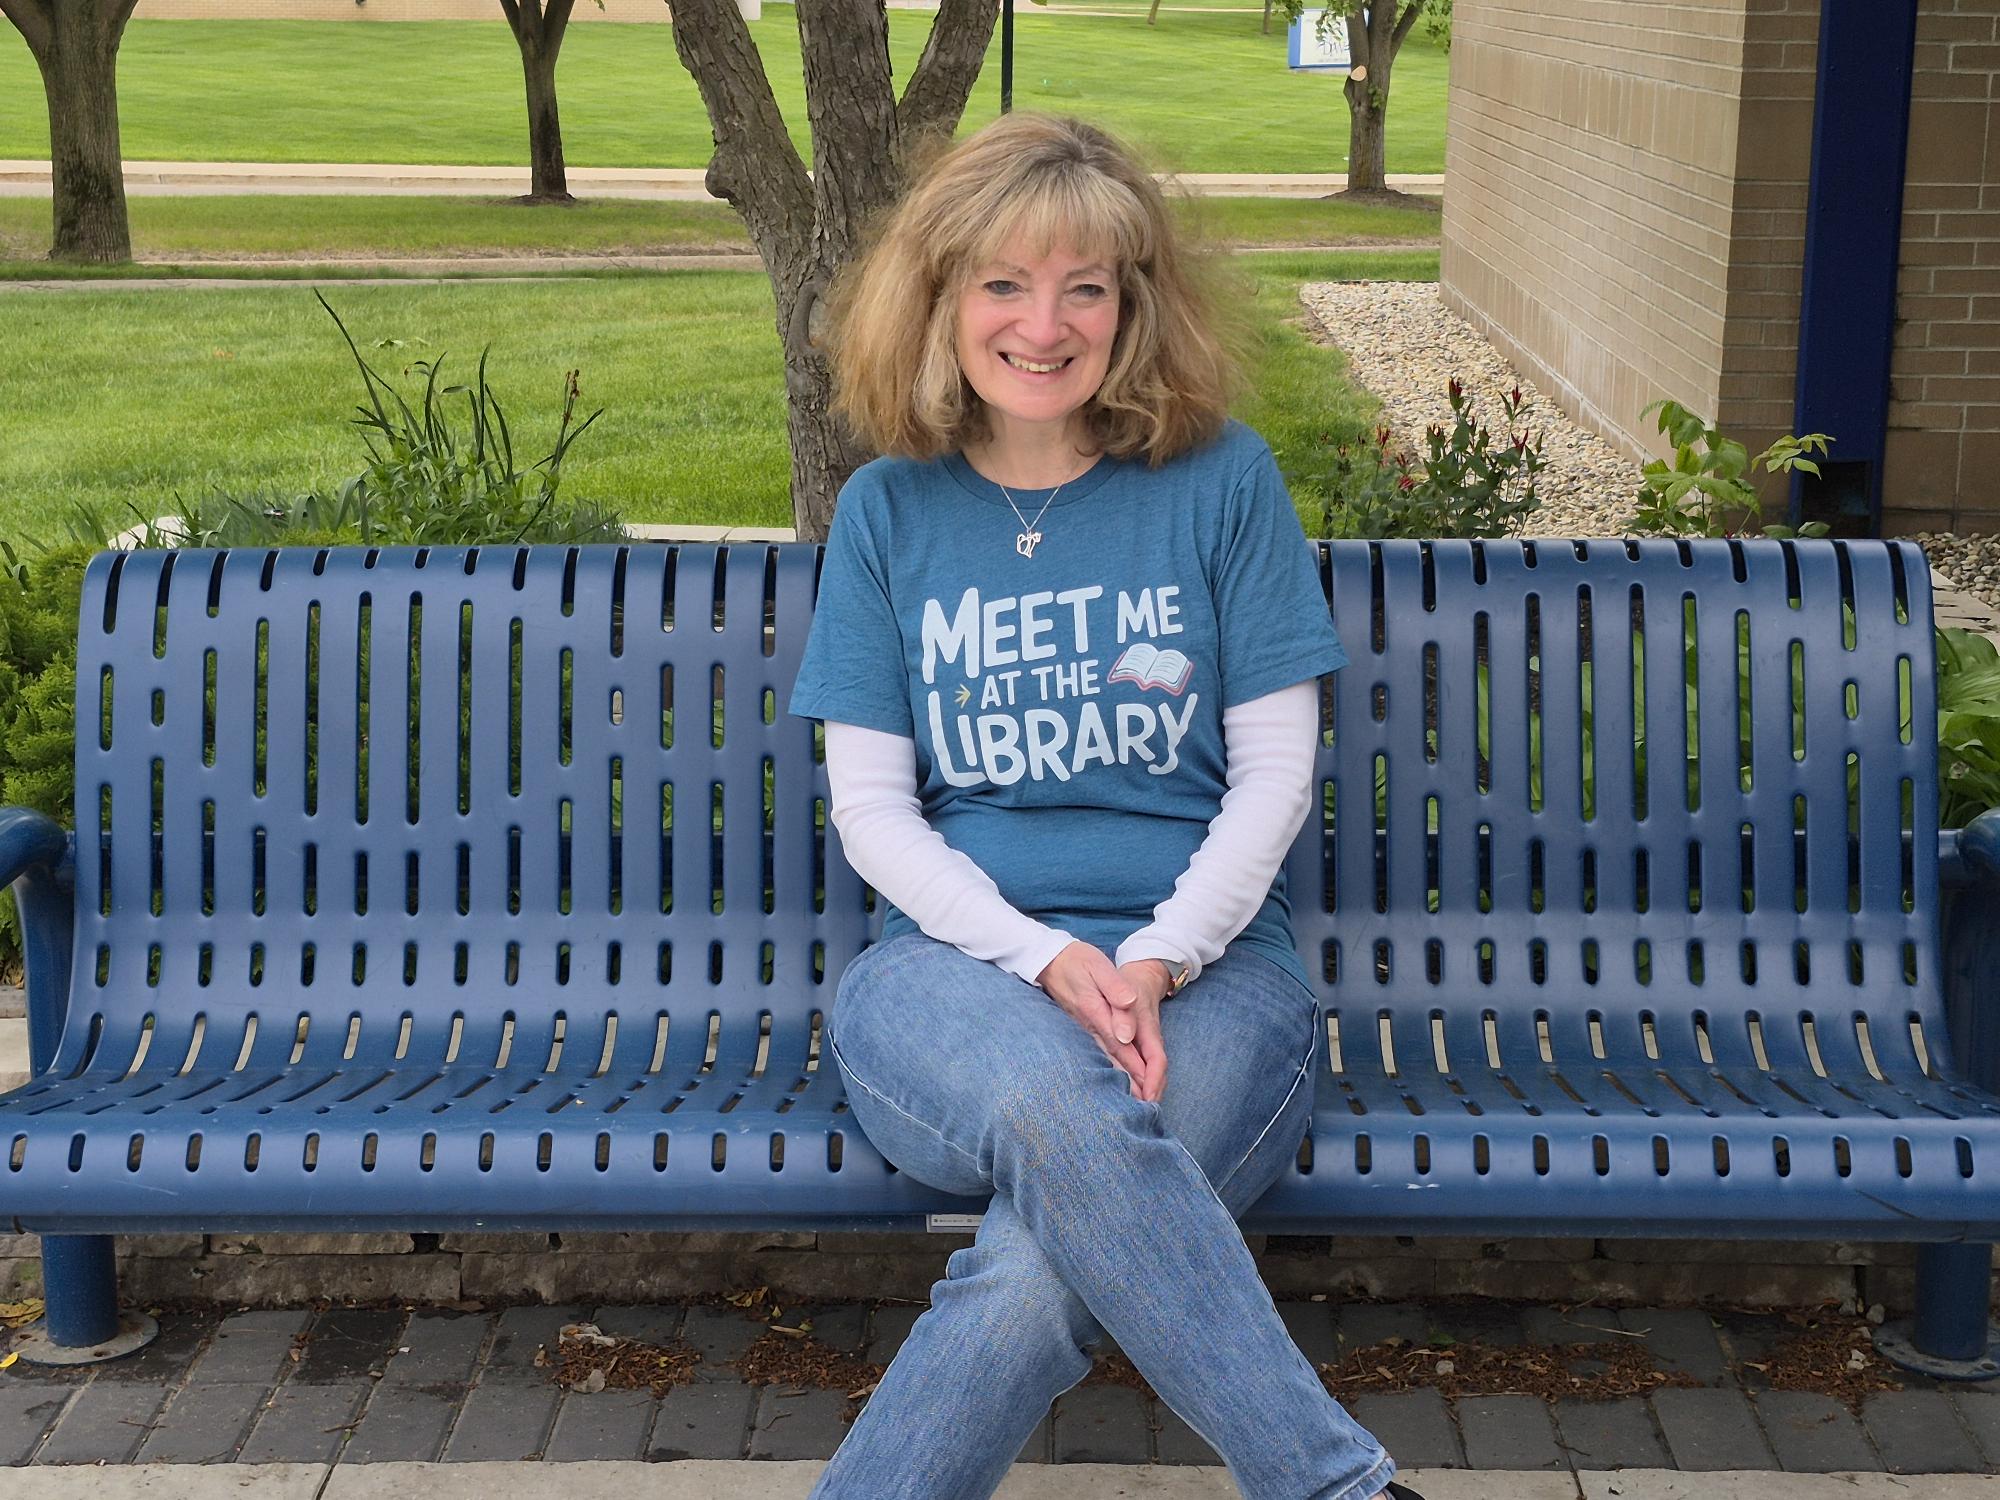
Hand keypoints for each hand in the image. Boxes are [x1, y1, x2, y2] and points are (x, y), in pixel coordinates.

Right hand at [1035, 943, 1167, 1102]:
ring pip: (1104, 1059)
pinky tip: (1113, 1080)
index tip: (1149, 1088)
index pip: (1121, 1044)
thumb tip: (1130, 1005)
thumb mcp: (1099, 966)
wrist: (1050, 960)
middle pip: (1114, 1058)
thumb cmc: (1078, 961)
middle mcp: (1089, 1025)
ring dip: (1119, 1079)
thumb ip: (1115, 988)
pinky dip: (1108, 1068)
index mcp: (1097, 1011)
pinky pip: (1096, 1053)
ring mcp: (1083, 1029)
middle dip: (1130, 1081)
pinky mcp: (1081, 1028)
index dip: (1136, 1066)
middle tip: (1147, 1106)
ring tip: (1134, 1101)